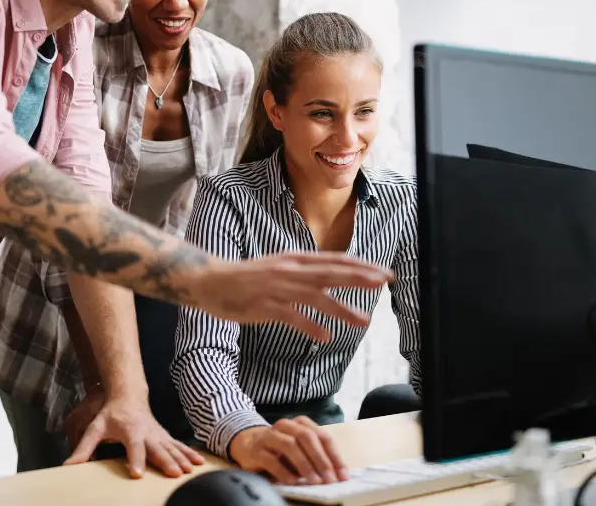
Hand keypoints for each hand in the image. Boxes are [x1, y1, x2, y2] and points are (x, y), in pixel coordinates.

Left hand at [64, 394, 203, 478]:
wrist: (128, 393)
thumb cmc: (111, 413)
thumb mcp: (95, 428)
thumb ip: (83, 448)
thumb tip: (69, 465)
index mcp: (130, 431)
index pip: (134, 447)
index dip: (136, 459)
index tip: (138, 473)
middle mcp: (147, 432)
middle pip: (158, 449)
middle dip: (167, 462)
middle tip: (174, 474)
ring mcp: (158, 433)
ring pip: (172, 447)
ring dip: (182, 459)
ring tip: (189, 471)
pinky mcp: (164, 435)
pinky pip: (178, 445)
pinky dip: (189, 453)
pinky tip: (198, 463)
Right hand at [177, 253, 391, 341]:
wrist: (211, 280)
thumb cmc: (248, 277)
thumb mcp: (280, 268)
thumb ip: (305, 274)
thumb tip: (332, 280)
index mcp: (294, 259)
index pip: (334, 260)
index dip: (360, 265)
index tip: (384, 272)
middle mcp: (289, 270)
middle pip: (330, 273)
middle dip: (360, 277)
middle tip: (385, 281)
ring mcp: (276, 288)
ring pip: (315, 296)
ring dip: (341, 308)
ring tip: (364, 320)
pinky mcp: (263, 306)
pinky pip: (290, 316)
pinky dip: (309, 325)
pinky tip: (325, 336)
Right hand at [228, 417, 347, 485]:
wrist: (248, 443)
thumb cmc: (280, 449)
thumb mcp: (300, 449)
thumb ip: (315, 456)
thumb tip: (337, 474)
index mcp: (300, 423)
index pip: (322, 436)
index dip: (334, 455)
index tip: (343, 475)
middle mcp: (285, 426)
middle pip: (307, 437)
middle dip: (321, 460)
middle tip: (329, 479)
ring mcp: (269, 436)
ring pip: (290, 445)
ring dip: (305, 465)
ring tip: (314, 481)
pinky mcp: (256, 449)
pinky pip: (271, 460)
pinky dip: (284, 472)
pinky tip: (293, 481)